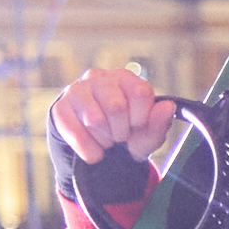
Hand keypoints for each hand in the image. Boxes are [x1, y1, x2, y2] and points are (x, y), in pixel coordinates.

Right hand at [50, 67, 179, 173]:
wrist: (96, 146)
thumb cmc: (126, 132)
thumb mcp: (147, 133)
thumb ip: (160, 122)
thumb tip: (168, 106)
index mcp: (125, 78)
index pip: (140, 92)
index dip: (141, 117)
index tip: (137, 126)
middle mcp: (100, 78)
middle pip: (116, 107)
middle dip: (121, 131)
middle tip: (120, 136)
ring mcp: (77, 90)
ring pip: (95, 119)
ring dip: (105, 140)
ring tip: (107, 140)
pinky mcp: (60, 107)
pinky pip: (74, 132)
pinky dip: (89, 149)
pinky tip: (94, 150)